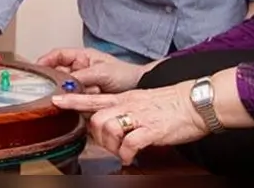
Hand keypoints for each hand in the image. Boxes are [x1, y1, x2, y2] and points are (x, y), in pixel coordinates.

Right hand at [36, 47, 144, 93]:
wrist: (140, 89)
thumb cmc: (125, 74)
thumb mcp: (102, 72)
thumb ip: (82, 77)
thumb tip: (65, 84)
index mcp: (81, 57)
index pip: (57, 55)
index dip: (45, 60)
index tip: (36, 70)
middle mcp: (79, 70)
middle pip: (59, 74)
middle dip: (62, 82)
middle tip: (63, 88)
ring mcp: (82, 85)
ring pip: (67, 89)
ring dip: (75, 93)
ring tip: (91, 91)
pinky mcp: (86, 99)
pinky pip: (75, 101)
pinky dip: (80, 102)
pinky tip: (89, 102)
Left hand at [52, 84, 206, 164]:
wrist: (197, 102)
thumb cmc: (172, 103)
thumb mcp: (143, 100)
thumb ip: (126, 109)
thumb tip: (113, 123)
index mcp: (125, 98)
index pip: (93, 97)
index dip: (73, 100)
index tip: (55, 101)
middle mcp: (129, 105)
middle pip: (96, 118)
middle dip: (97, 136)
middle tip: (108, 144)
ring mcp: (139, 117)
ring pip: (109, 128)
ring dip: (111, 145)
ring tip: (122, 151)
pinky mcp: (152, 130)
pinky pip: (130, 144)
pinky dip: (127, 153)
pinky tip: (132, 156)